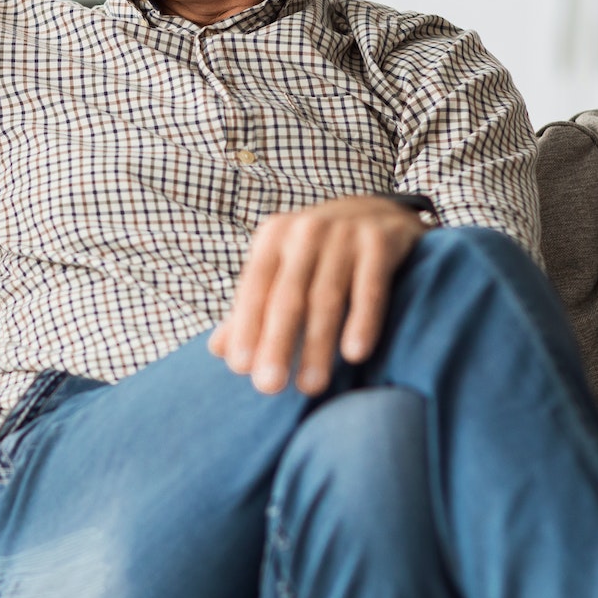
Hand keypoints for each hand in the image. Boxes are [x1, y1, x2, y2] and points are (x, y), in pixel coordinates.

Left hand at [209, 195, 427, 395]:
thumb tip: (217, 349)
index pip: (254, 287)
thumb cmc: (319, 253)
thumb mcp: (282, 269)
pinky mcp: (380, 242)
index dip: (246, 327)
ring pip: (327, 298)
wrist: (377, 211)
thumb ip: (252, 307)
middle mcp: (306, 231)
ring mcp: (345, 234)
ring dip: (317, 345)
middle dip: (277, 343)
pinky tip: (354, 354)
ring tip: (311, 386)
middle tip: (269, 387)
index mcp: (273, 237)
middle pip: (287, 296)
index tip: (240, 368)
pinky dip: (363, 322)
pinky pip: (370, 289)